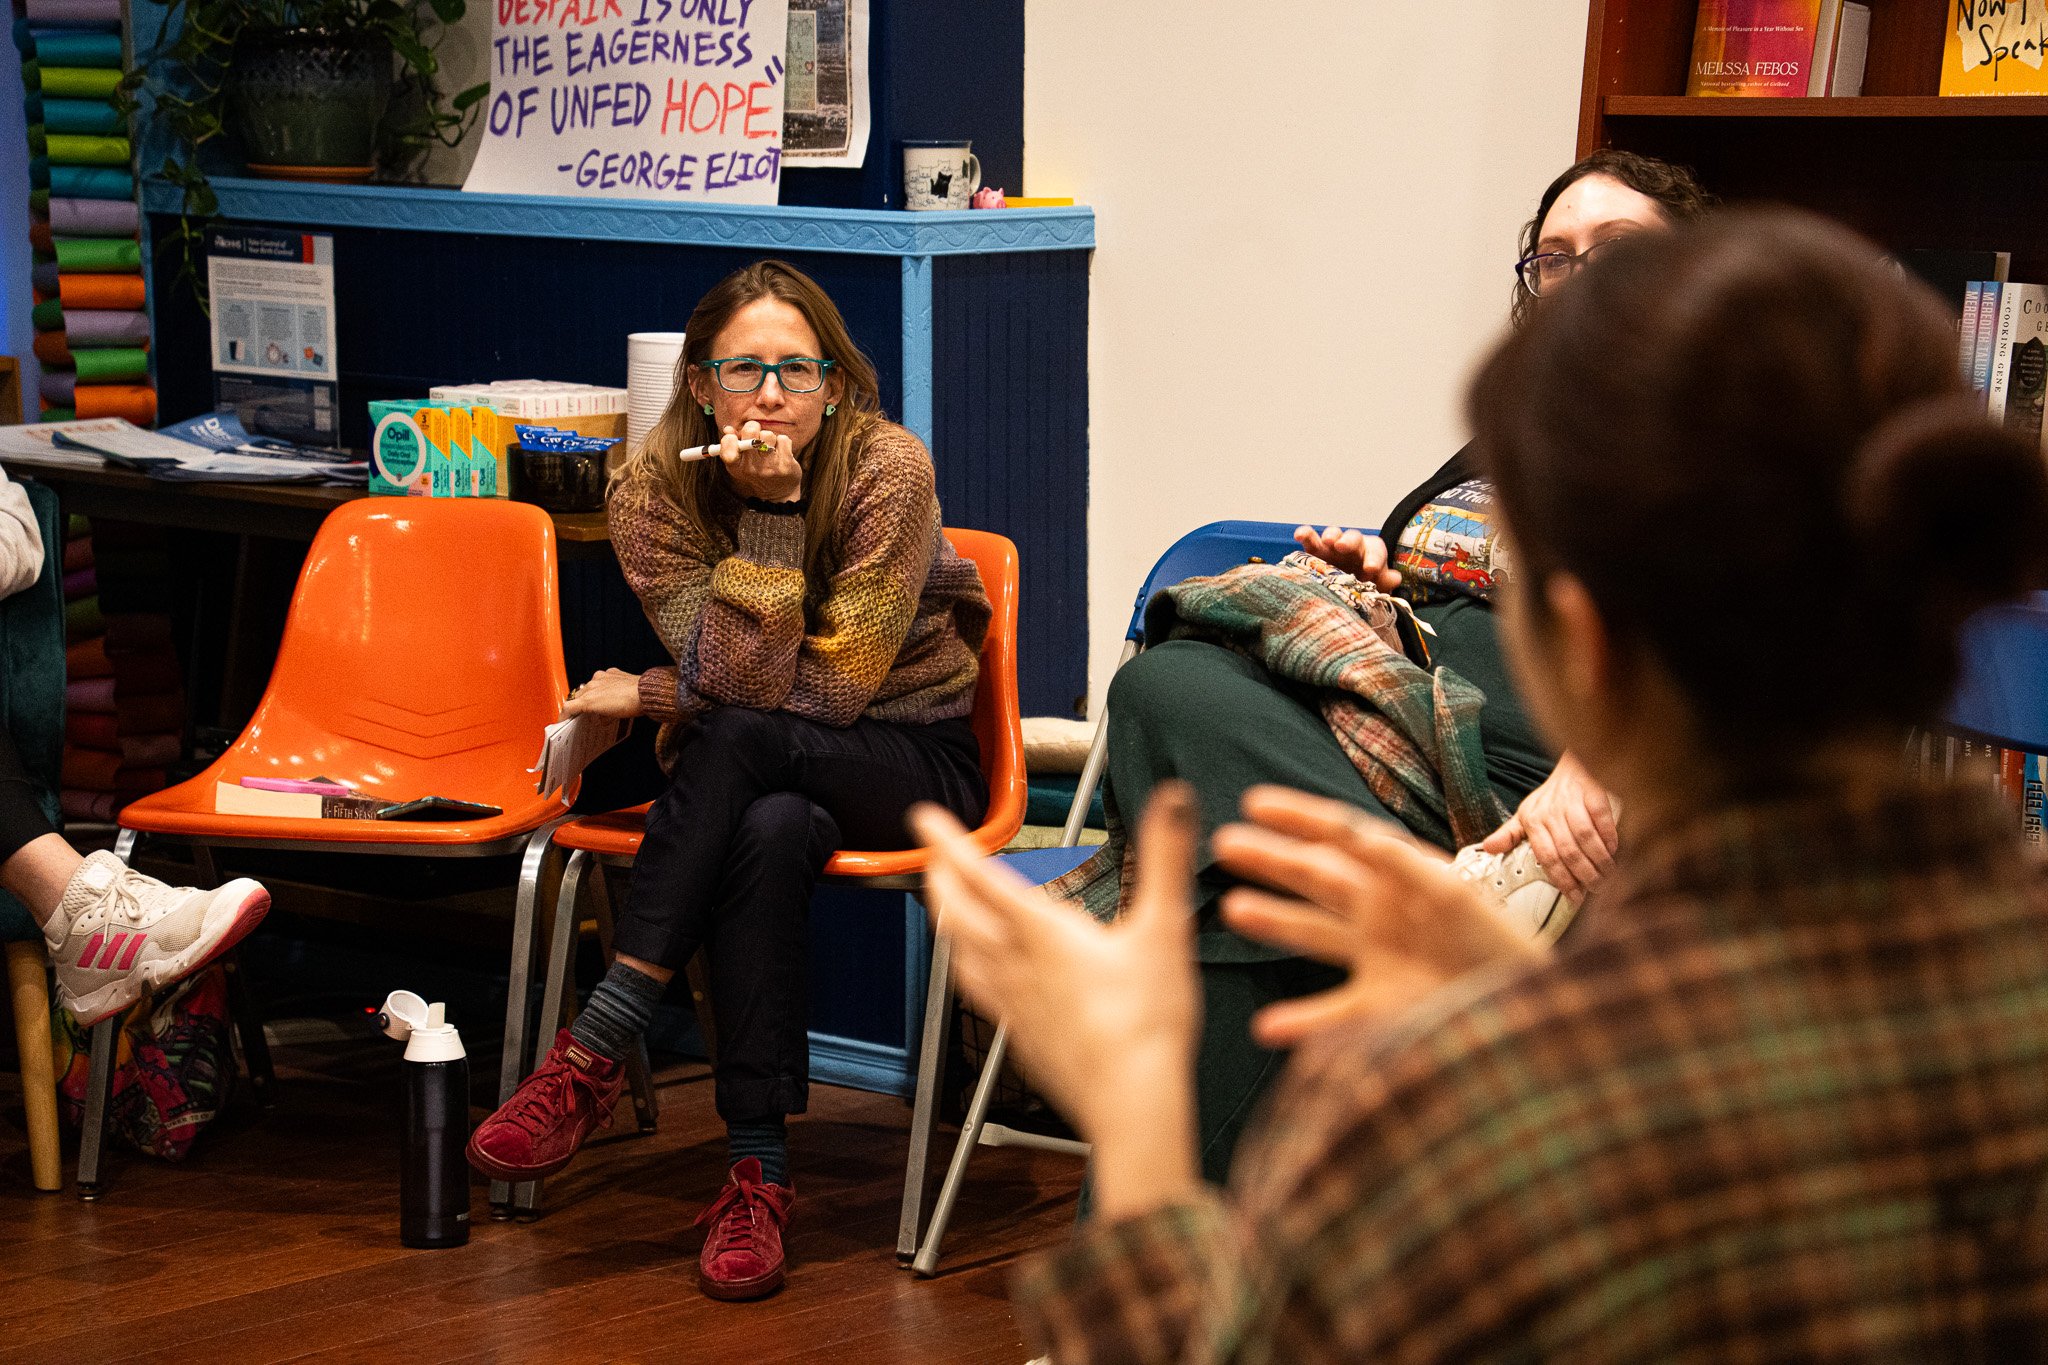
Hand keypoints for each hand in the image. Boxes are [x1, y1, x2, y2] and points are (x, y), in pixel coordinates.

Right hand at [562, 668, 642, 719]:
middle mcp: (591, 685)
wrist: (645, 693)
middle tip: (582, 713)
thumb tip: (600, 718)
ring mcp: (601, 677)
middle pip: (578, 696)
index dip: (564, 715)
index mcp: (588, 698)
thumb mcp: (612, 717)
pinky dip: (603, 685)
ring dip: (591, 694)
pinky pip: (602, 678)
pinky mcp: (611, 672)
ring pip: (589, 686)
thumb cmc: (629, 705)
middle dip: (579, 704)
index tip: (562, 720)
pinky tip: (611, 692)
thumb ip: (601, 717)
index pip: (569, 706)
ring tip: (598, 703)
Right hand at [720, 420, 801, 502]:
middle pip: (750, 431)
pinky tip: (781, 451)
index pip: (727, 446)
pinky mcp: (785, 465)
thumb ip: (732, 444)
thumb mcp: (740, 461)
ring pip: (768, 435)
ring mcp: (769, 467)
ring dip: (770, 437)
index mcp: (736, 466)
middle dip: (753, 428)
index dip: (731, 438)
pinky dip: (782, 442)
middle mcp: (751, 468)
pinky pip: (783, 439)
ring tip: (769, 447)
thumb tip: (728, 429)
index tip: (736, 438)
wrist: (778, 491)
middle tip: (756, 434)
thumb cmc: (756, 469)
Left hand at [912, 786, 1203, 1215]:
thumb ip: (1165, 858)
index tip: (923, 819)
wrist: (1131, 1102)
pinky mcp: (1020, 1035)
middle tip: (930, 855)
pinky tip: (976, 972)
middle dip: (938, 878)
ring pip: (958, 954)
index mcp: (1043, 932)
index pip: (982, 876)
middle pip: (956, 914)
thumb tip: (1171, 798)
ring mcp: (1013, 1004)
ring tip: (942, 906)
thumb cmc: (1148, 1024)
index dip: (949, 843)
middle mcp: (1016, 965)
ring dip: (944, 921)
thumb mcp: (1165, 928)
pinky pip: (976, 991)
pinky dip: (964, 966)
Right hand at [1214, 785, 1544, 1047]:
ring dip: (1274, 921)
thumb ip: (1400, 866)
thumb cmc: (1502, 949)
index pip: (1342, 837)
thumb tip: (1349, 835)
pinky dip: (1300, 1022)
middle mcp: (1385, 913)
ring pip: (1313, 935)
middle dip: (1271, 861)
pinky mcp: (1383, 1009)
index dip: (1298, 817)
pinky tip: (1267, 1029)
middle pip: (1317, 879)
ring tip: (1232, 908)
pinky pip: (1331, 1013)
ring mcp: (1379, 959)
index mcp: (1404, 879)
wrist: (1532, 1016)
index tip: (1254, 802)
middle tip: (1224, 845)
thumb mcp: (1452, 896)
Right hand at [1293, 524, 1400, 589]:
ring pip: (1333, 535)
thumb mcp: (1376, 585)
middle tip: (1343, 546)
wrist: (1344, 589)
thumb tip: (1395, 578)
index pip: (1375, 552)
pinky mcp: (1314, 551)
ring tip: (1327, 541)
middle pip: (1353, 538)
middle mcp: (1353, 546)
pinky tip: (1299, 535)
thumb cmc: (1363, 585)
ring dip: (1330, 535)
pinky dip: (1306, 535)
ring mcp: (1332, 547)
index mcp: (1372, 553)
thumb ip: (1385, 581)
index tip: (1370, 569)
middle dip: (1349, 541)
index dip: (1373, 559)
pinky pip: (1310, 540)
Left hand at [1480, 751, 1617, 898]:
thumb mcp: (1524, 815)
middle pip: (1568, 850)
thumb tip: (1487, 849)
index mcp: (1532, 821)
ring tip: (1607, 874)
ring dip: (1599, 859)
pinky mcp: (1592, 792)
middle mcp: (1550, 811)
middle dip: (1584, 874)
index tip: (1574, 897)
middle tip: (1596, 888)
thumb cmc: (1548, 799)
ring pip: (1585, 836)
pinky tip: (1614, 849)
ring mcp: (1572, 801)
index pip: (1546, 857)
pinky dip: (1609, 835)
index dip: (1562, 879)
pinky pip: (1601, 817)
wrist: (1571, 769)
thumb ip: (1508, 835)